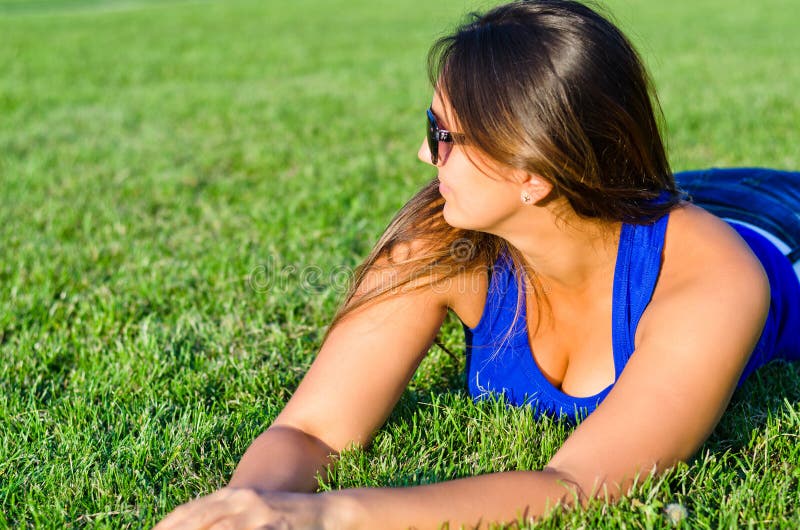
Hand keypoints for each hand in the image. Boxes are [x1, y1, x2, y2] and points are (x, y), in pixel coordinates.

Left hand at [153, 487, 339, 529]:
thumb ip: (223, 521)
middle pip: (196, 522)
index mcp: (230, 496)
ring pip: (218, 529)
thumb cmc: (282, 519)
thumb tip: (188, 525)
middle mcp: (240, 501)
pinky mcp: (273, 526)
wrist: (328, 512)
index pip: (186, 514)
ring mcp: (257, 514)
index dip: (164, 527)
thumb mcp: (250, 514)